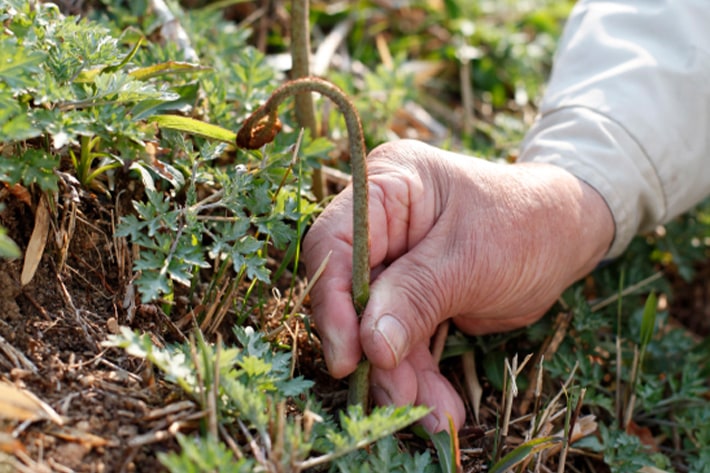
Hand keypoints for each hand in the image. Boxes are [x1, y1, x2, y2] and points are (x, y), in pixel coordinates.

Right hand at [303, 139, 613, 431]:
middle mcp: (380, 222)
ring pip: (375, 327)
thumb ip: (415, 298)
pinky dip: (419, 376)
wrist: (566, 238)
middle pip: (350, 292)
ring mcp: (394, 261)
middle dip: (372, 350)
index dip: (333, 301)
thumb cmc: (525, 224)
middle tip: (396, 397)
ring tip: (432, 414)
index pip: (335, 242)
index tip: (347, 356)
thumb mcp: (470, 260)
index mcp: (388, 186)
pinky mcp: (410, 296)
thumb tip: (370, 348)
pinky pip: (402, 340)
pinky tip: (440, 408)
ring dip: (399, 375)